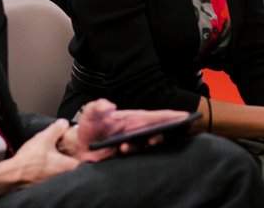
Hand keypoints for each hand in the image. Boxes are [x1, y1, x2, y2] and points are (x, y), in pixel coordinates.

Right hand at [0, 119, 78, 197]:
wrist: (14, 174)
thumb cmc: (29, 161)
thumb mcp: (44, 138)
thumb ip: (57, 128)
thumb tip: (64, 123)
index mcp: (71, 166)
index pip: (85, 153)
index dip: (82, 143)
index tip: (77, 137)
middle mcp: (68, 174)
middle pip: (75, 157)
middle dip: (69, 147)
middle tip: (62, 139)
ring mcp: (59, 178)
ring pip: (64, 162)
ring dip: (60, 154)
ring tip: (51, 145)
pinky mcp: (50, 179)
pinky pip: (56, 167)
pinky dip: (53, 160)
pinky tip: (44, 154)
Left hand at [60, 99, 189, 161]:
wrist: (80, 147)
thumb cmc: (88, 128)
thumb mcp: (90, 113)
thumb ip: (97, 106)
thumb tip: (111, 106)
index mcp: (131, 119)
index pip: (153, 116)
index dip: (170, 116)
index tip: (184, 116)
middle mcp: (135, 131)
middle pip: (154, 132)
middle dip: (158, 134)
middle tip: (153, 138)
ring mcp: (132, 144)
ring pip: (145, 145)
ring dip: (140, 145)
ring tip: (124, 146)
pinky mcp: (127, 156)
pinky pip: (137, 156)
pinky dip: (132, 153)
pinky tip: (120, 150)